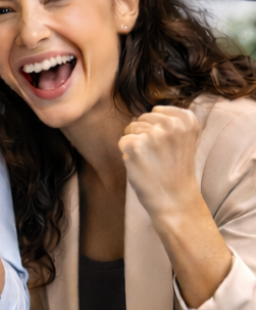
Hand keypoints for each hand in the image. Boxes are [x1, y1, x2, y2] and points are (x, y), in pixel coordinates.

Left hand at [118, 105, 202, 222]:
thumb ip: (172, 120)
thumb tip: (148, 110)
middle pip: (143, 118)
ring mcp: (153, 135)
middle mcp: (172, 124)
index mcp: (187, 120)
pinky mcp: (135, 146)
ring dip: (136, 144)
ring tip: (151, 161)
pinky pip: (122, 141)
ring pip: (131, 128)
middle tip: (158, 157)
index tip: (168, 148)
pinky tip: (141, 166)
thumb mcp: (185, 139)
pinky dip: (127, 154)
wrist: (174, 199)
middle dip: (145, 135)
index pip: (158, 111)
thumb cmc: (176, 170)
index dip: (158, 130)